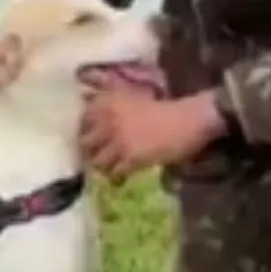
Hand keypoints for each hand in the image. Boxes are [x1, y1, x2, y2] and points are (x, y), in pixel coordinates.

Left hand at [79, 87, 224, 184]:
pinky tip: (123, 174)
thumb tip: (87, 95)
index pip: (82, 120)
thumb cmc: (164, 107)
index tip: (91, 136)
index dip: (85, 130)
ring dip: (103, 165)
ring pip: (97, 160)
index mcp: (109, 103)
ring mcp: (119, 141)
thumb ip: (110, 97)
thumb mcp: (133, 95)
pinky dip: (117, 176)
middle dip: (90, 150)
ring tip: (110, 167)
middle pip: (85, 143)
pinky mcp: (131, 159)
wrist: (188, 120)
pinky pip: (114, 173)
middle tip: (98, 155)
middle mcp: (109, 121)